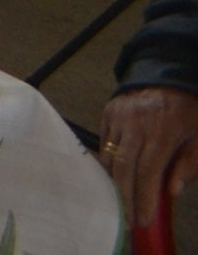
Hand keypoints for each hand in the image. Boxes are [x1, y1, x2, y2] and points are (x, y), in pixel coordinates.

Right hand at [102, 85, 197, 234]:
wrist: (168, 74)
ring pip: (110, 156)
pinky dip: (110, 162)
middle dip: (124, 196)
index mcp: (162, 132)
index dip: (143, 197)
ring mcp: (118, 117)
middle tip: (126, 219)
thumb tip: (171, 192)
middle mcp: (135, 125)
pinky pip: (105, 143)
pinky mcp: (108, 112)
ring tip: (121, 201)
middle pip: (123, 167)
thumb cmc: (188, 111)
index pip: (147, 172)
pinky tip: (117, 176)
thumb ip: (189, 165)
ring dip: (115, 182)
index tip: (141, 219)